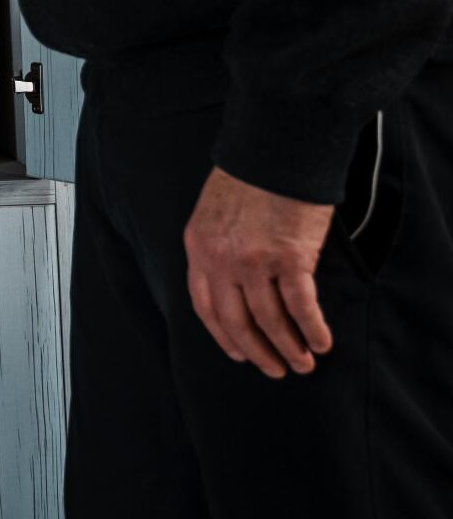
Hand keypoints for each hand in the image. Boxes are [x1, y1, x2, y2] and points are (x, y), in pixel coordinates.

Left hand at [183, 167, 336, 377]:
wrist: (274, 149)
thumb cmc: (249, 177)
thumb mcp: (214, 212)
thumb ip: (217, 246)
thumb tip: (234, 282)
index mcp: (197, 247)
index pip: (204, 305)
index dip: (222, 335)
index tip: (238, 353)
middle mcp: (220, 259)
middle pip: (236, 321)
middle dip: (257, 351)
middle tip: (274, 369)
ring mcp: (253, 261)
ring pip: (270, 320)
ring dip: (288, 347)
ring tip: (303, 364)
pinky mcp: (289, 259)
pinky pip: (300, 307)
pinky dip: (312, 330)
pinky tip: (321, 343)